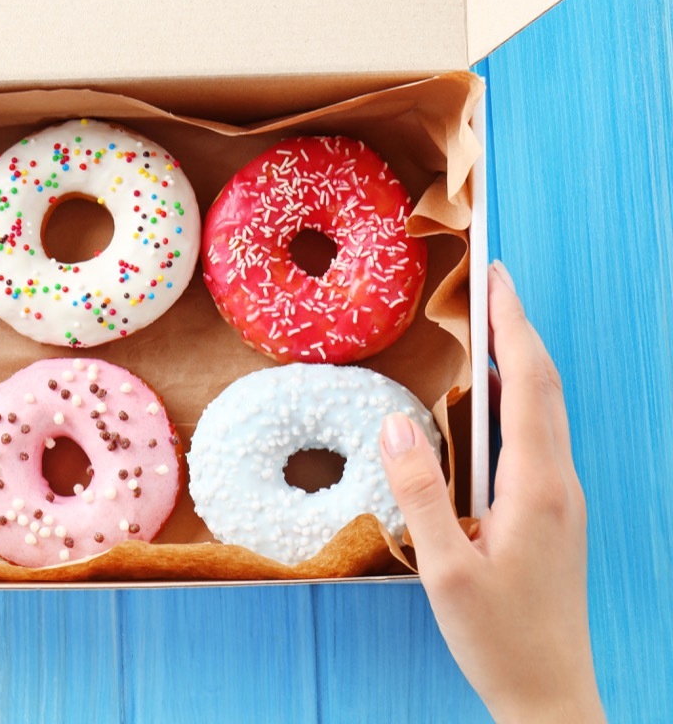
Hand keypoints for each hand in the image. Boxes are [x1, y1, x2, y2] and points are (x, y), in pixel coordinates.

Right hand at [379, 262, 604, 722]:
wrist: (550, 693)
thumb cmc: (499, 637)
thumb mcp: (446, 567)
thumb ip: (419, 491)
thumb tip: (395, 422)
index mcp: (536, 486)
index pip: (527, 383)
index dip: (511, 323)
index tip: (494, 275)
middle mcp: (559, 482)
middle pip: (545, 385)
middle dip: (517, 327)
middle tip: (487, 285)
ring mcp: (562, 498)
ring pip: (546, 410)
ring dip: (518, 362)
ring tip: (486, 329)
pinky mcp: (555, 513)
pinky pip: (539, 438)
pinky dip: (517, 401)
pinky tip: (488, 404)